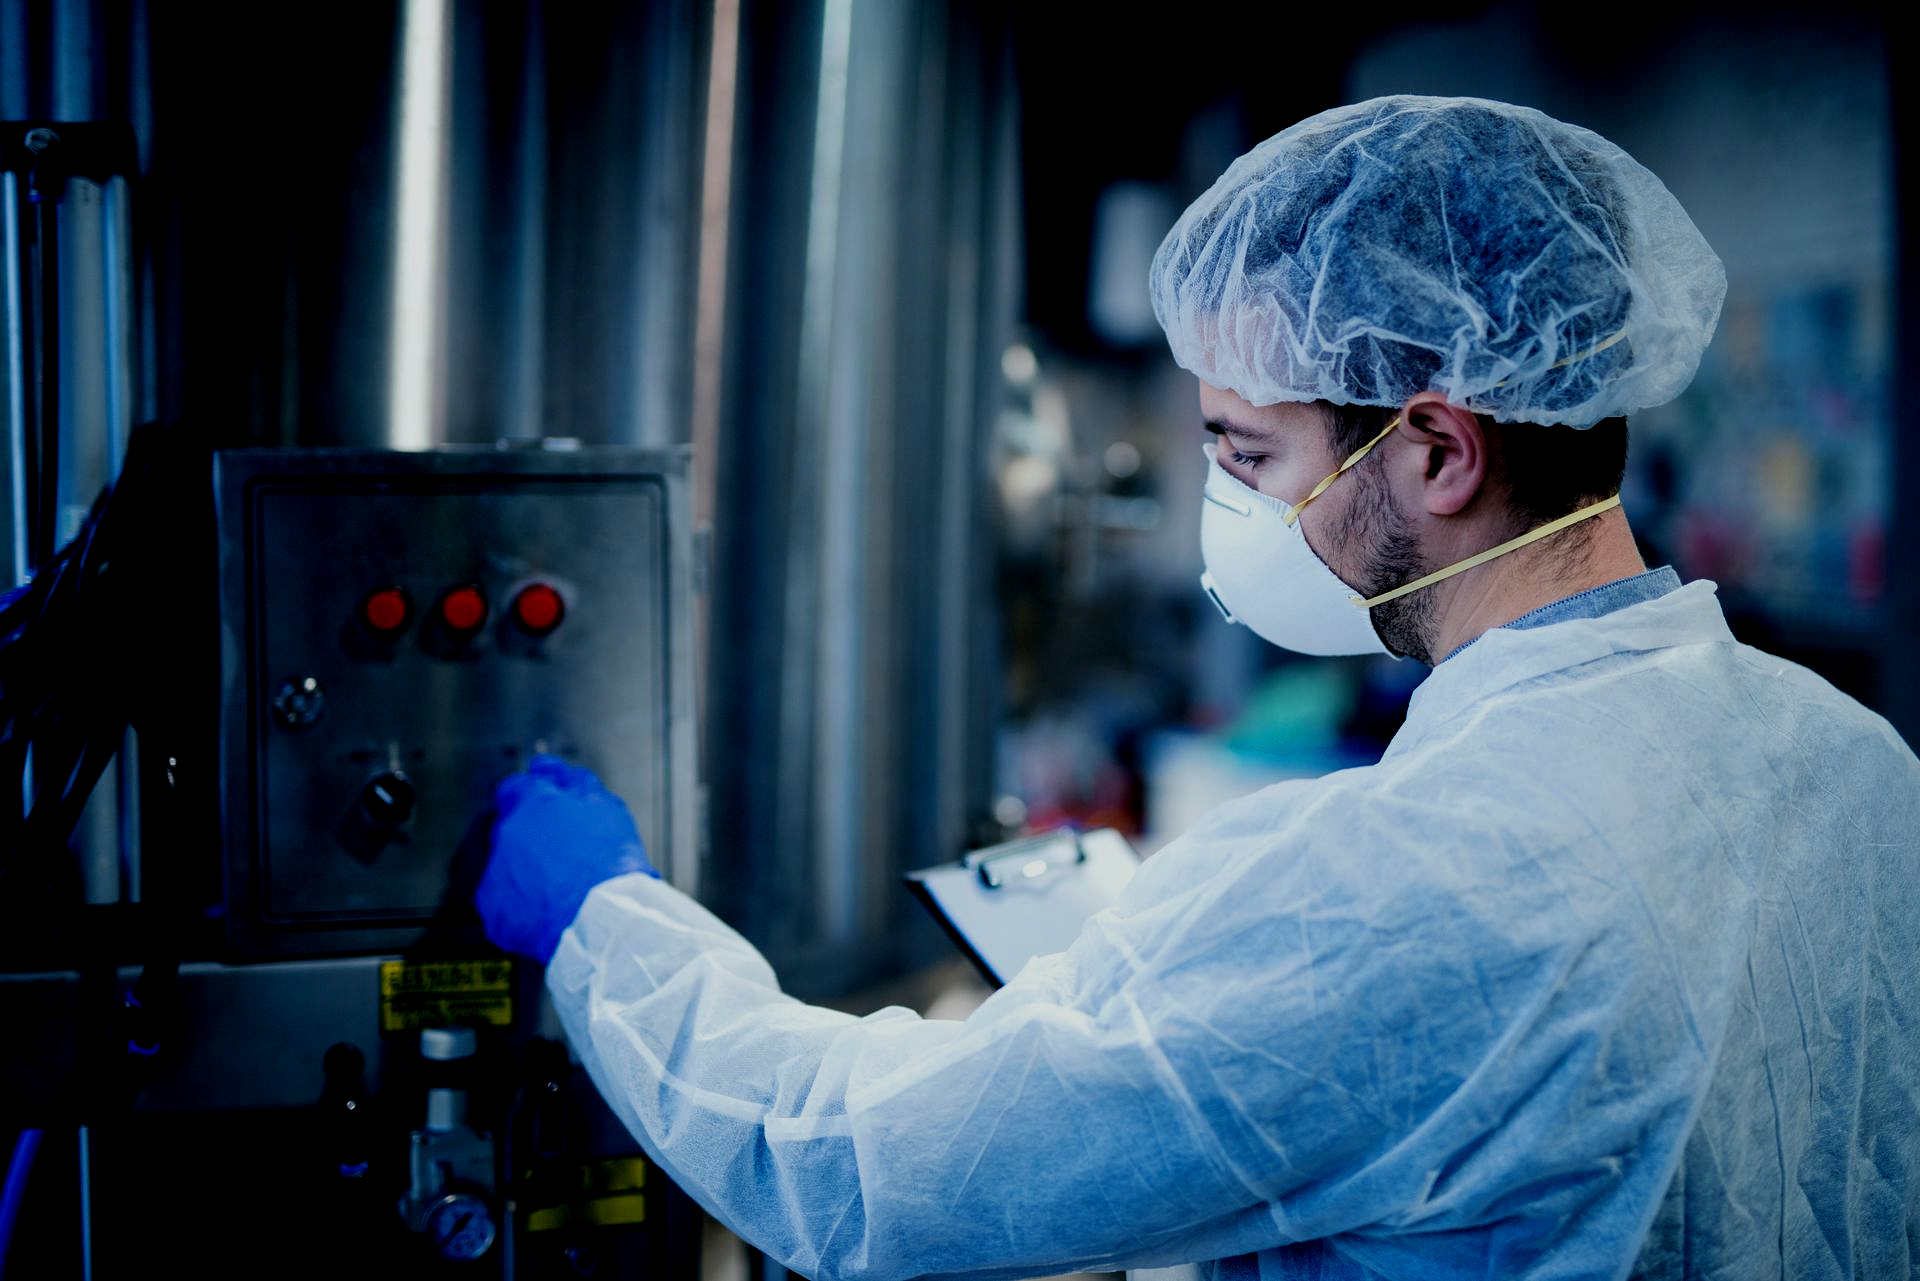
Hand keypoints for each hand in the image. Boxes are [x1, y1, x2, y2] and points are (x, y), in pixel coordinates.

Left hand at [476, 755, 657, 962]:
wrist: (600, 917)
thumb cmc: (609, 863)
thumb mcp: (604, 808)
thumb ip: (572, 782)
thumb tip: (547, 766)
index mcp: (532, 804)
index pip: (514, 789)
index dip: (530, 801)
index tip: (544, 813)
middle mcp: (506, 834)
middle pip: (511, 830)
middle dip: (531, 840)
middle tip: (564, 858)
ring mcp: (496, 873)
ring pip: (506, 867)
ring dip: (525, 873)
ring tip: (560, 890)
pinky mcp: (493, 909)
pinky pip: (503, 903)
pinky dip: (520, 907)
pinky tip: (548, 912)